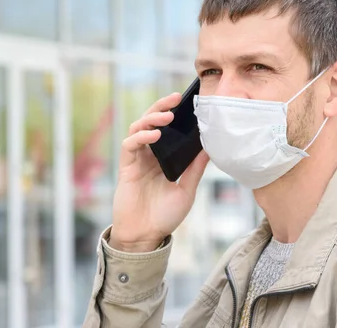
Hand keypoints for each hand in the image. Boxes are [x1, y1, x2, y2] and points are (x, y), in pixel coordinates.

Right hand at [109, 93, 209, 252]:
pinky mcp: (126, 167)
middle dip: (161, 107)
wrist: (145, 236)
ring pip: (138, 128)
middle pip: (151, 122)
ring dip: (151, 118)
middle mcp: (149, 155)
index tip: (189, 103)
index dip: (175, 115)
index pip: (168, 129)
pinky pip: (130, 145)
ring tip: (167, 116)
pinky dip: (141, 136)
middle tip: (175, 98)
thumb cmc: (165, 216)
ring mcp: (136, 160)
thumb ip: (195, 169)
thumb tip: (210, 148)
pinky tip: (154, 135)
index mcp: (163, 159)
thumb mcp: (187, 190)